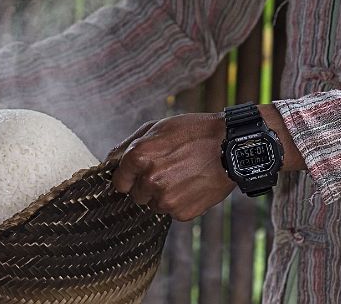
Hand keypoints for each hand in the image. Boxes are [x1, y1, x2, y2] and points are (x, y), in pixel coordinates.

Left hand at [111, 113, 235, 220]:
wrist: (231, 146)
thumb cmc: (193, 132)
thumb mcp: (157, 127)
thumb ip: (128, 145)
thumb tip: (109, 160)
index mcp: (138, 156)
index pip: (119, 182)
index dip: (129, 177)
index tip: (139, 173)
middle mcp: (149, 179)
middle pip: (136, 195)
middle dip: (146, 185)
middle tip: (168, 170)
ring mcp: (166, 198)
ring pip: (153, 204)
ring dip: (162, 194)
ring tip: (182, 176)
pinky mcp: (182, 212)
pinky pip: (172, 212)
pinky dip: (180, 202)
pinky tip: (192, 185)